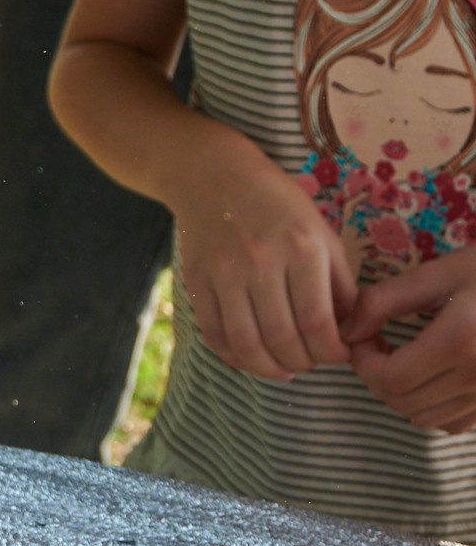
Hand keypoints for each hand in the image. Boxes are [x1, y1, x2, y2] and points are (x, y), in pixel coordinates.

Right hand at [174, 167, 354, 380]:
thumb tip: (349, 335)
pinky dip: (234, 357)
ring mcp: (223, 273)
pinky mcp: (196, 281)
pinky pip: (214, 334)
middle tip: (311, 362)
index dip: (331, 352)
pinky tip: (251, 358)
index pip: (317, 322)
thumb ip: (339, 286)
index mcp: (301, 248)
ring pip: (246, 344)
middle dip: (303, 363)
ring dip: (269, 368)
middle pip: (283, 339)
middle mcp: (260, 261)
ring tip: (283, 368)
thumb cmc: (278, 205)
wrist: (213, 177)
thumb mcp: (322, 235)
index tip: (338, 356)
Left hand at [343, 248, 475, 431]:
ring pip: (426, 418)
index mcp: (462, 341)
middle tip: (378, 346)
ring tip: (404, 358)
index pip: (390, 377)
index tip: (364, 337)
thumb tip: (346, 333)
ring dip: (402, 394)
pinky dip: (432, 406)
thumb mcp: (440, 273)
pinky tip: (433, 374)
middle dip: (377, 377)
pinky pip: (454, 422)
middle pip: (403, 402)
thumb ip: (384, 301)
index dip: (363, 362)